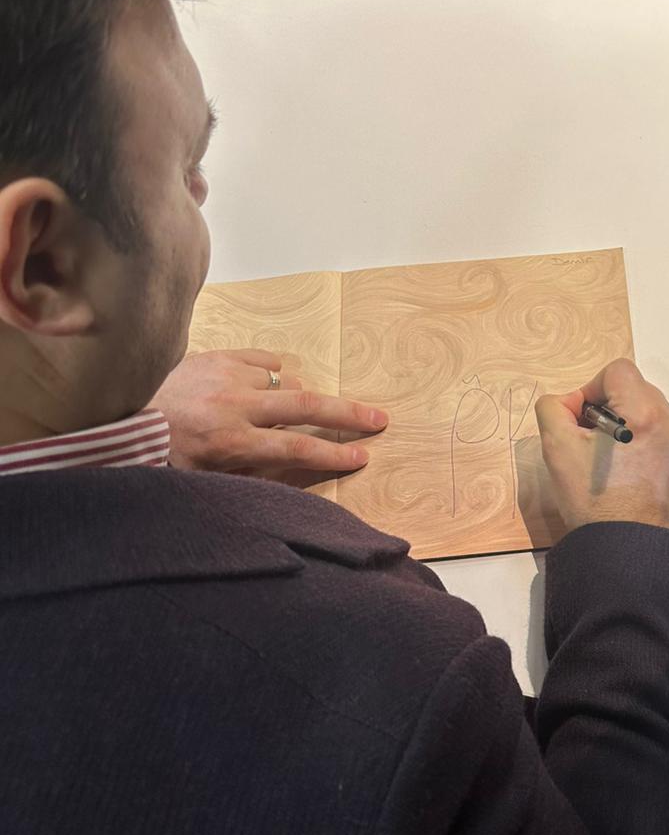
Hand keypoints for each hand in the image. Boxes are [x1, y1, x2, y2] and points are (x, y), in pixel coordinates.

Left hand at [152, 349, 387, 480]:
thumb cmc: (167, 456)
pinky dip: (274, 373)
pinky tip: (268, 383)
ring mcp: (227, 376)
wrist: (123, 420)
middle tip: (379, 418)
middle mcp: (234, 406)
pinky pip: (265, 360)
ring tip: (284, 410)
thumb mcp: (208, 478)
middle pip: (306, 406)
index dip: (333, 454)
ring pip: (286, 381)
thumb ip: (253, 471)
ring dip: (294, 396)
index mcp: (231, 442)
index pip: (296, 449)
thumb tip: (295, 467)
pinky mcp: (218, 356)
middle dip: (348, 414)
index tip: (361, 456)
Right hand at [535, 359, 668, 532]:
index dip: (590, 389)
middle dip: (608, 406)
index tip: (581, 421)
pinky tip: (626, 469)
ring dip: (625, 423)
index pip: (617, 371)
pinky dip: (642, 441)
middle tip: (589, 439)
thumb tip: (568, 403)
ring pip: (649, 410)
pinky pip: (662, 433)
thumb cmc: (592, 501)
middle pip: (634, 389)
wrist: (624, 548)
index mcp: (645, 414)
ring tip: (608, 457)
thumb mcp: (557, 448)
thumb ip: (553, 408)